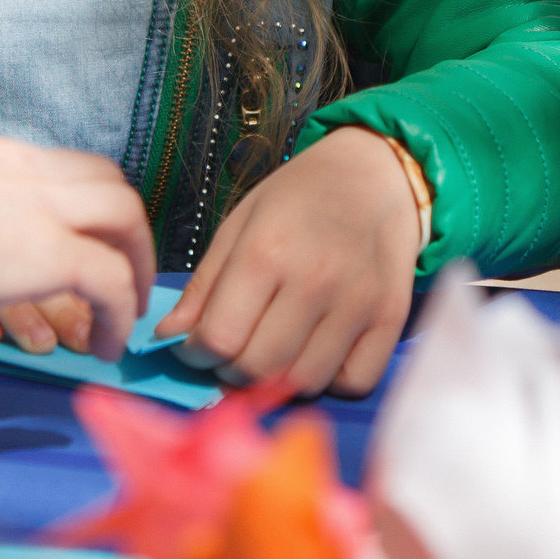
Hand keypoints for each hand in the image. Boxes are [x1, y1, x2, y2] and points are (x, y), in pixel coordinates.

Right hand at [0, 119, 157, 361]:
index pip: (45, 164)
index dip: (69, 203)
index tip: (68, 241)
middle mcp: (13, 160)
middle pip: (103, 177)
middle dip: (122, 226)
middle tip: (122, 271)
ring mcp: (36, 200)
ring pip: (125, 215)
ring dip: (137, 264)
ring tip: (127, 312)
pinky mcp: (47, 248)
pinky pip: (111, 280)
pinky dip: (119, 311)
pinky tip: (105, 346)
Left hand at [153, 126, 421, 397]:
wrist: (375, 175)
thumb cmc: (298, 197)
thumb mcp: (240, 224)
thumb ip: (204, 284)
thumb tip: (167, 336)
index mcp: (267, 251)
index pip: (219, 338)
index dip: (196, 354)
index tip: (197, 346)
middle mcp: (315, 281)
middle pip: (258, 368)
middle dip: (230, 372)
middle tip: (229, 354)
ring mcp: (358, 303)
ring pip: (304, 382)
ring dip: (277, 382)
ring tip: (270, 353)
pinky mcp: (392, 318)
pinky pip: (355, 382)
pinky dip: (330, 380)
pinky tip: (316, 353)